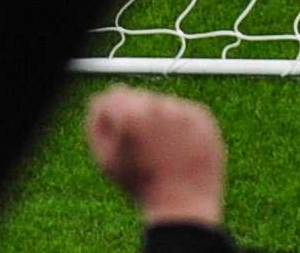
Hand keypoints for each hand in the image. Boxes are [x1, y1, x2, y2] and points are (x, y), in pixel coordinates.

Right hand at [86, 87, 225, 225]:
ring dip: (159, 121)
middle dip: (137, 117)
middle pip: (139, 98)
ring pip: (162, 104)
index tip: (121, 136)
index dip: (114, 117)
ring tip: (163, 153)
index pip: (114, 95)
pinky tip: (180, 150)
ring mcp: (183, 109)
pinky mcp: (202, 116)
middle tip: (143, 148)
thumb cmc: (141, 184)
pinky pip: (184, 112)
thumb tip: (101, 103)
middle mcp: (158, 105)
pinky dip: (180, 126)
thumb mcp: (106, 159)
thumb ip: (97, 124)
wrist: (184, 204)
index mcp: (131, 114)